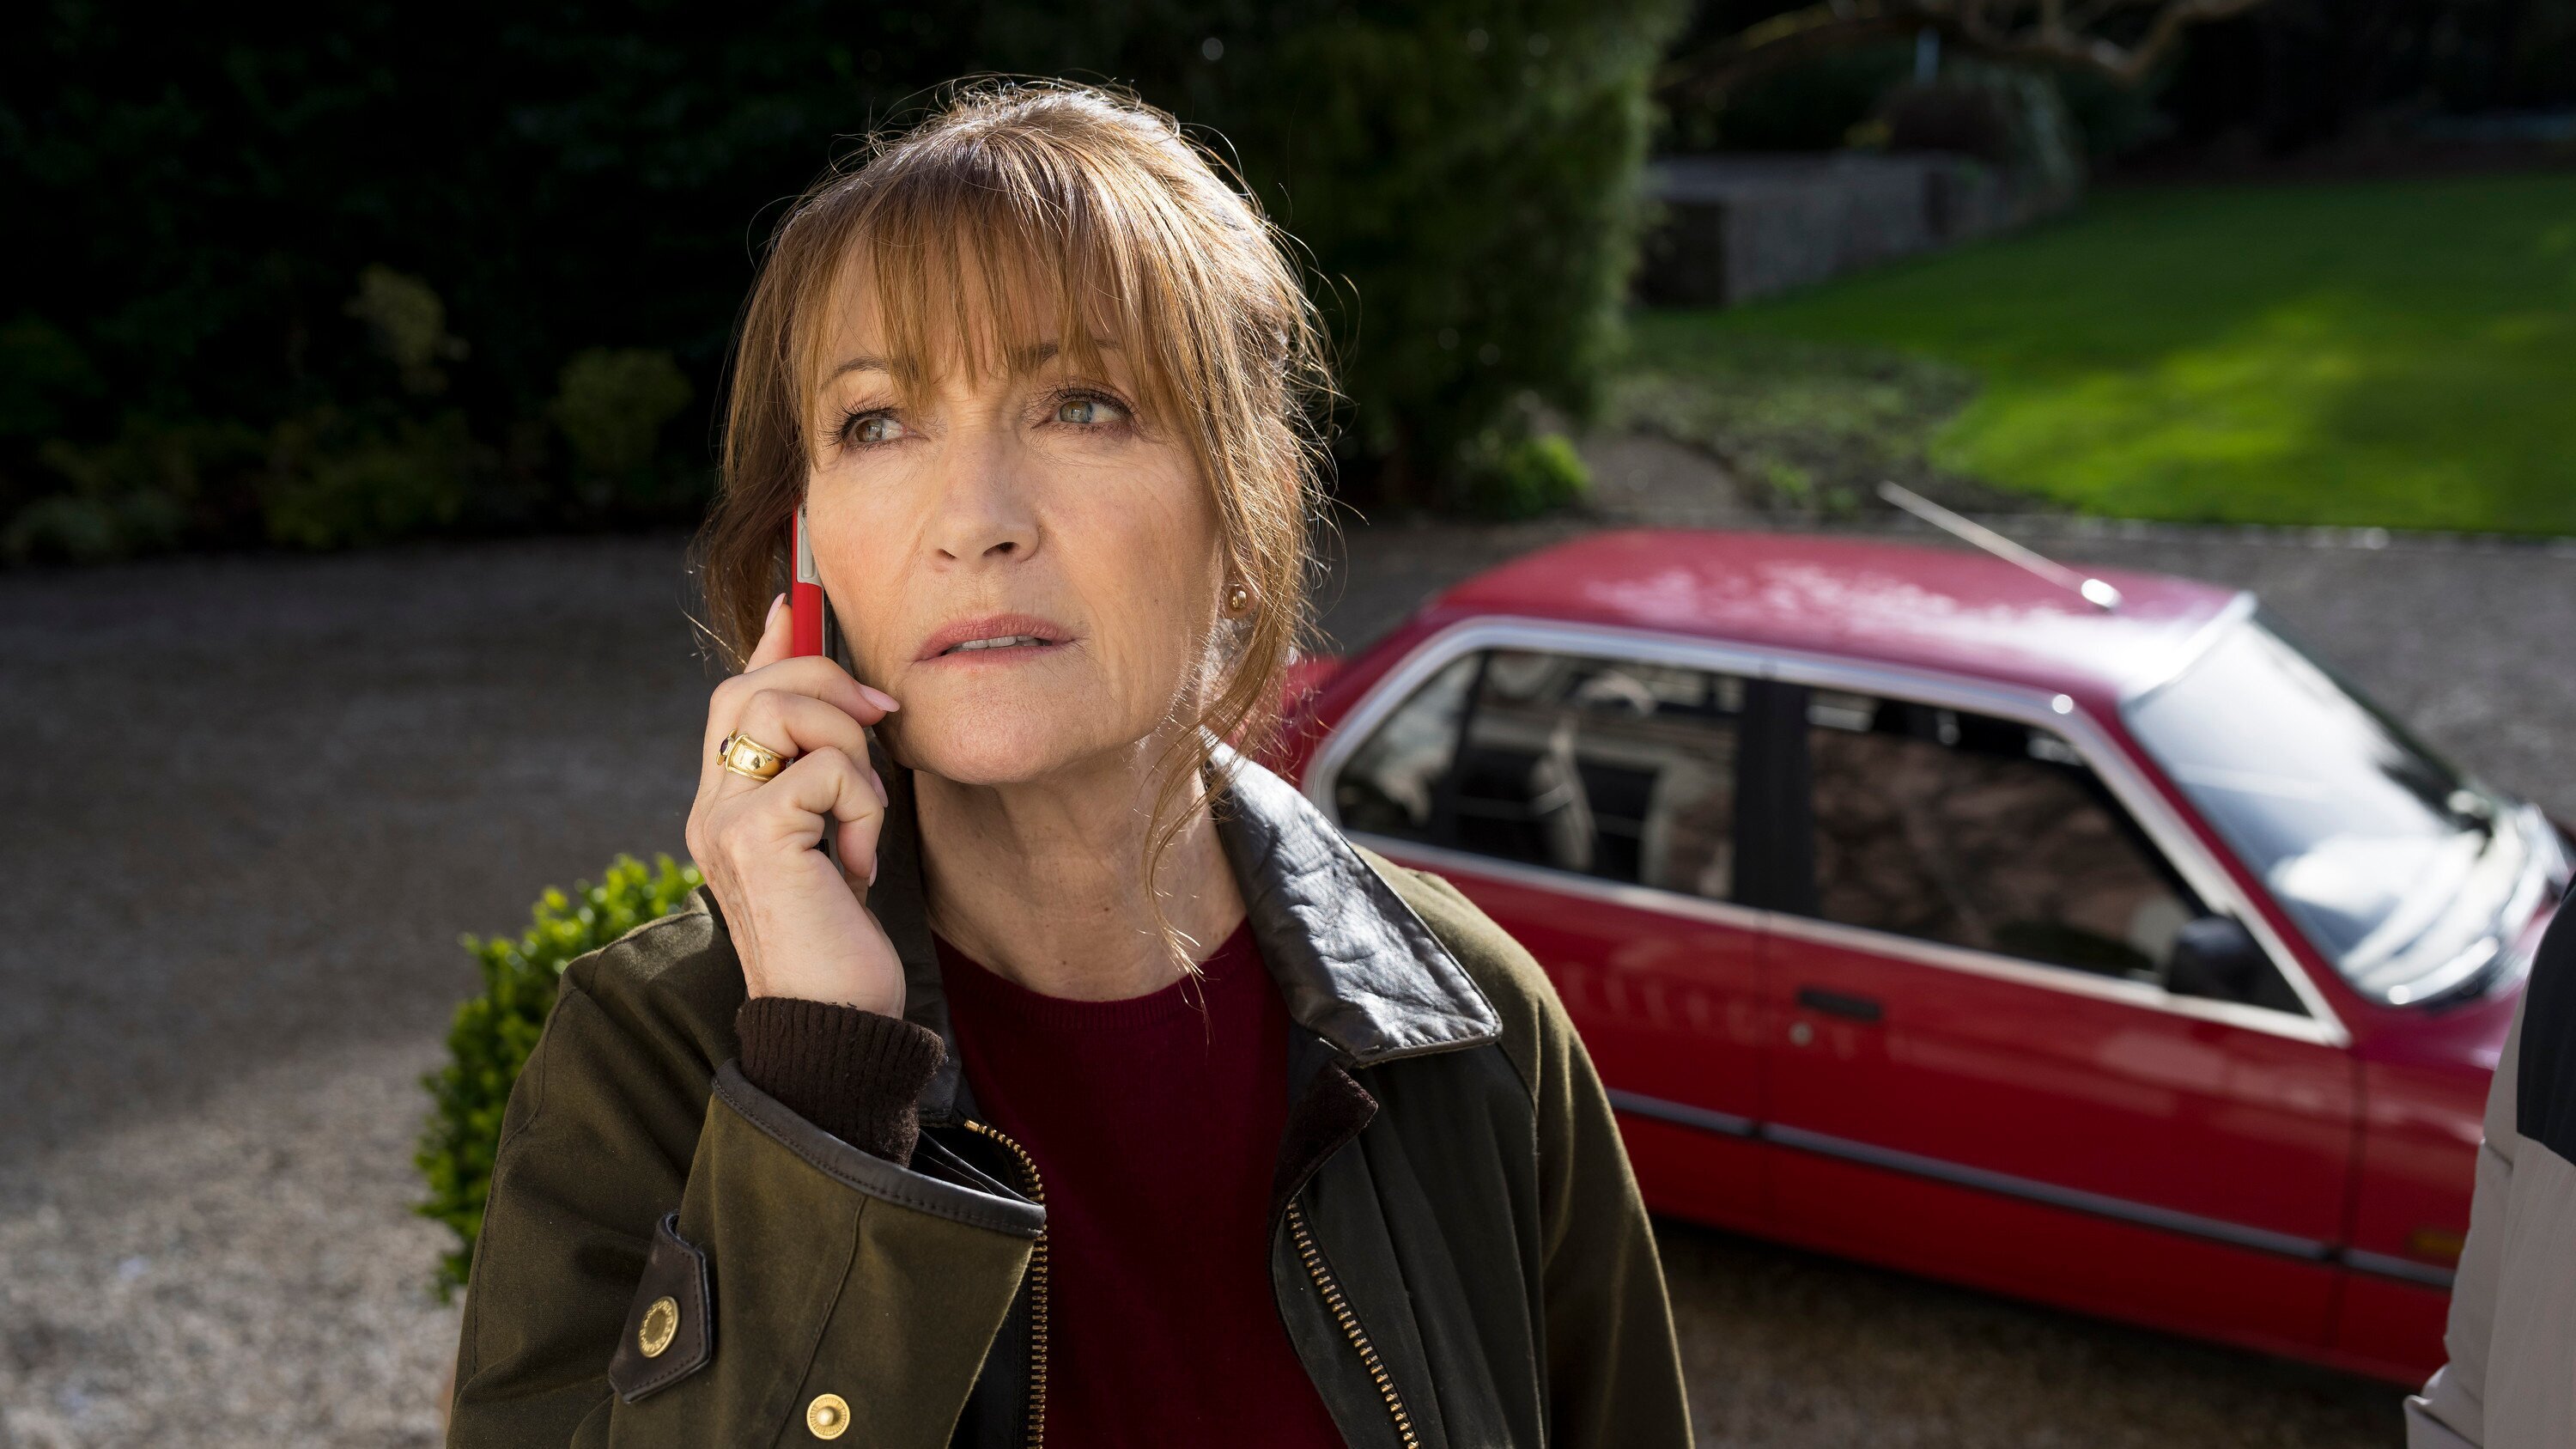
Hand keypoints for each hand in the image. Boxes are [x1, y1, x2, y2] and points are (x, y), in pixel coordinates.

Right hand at [685, 596, 906, 1015]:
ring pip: (785, 709)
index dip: (769, 644)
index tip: (795, 601)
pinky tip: (857, 864)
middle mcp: (711, 806)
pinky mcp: (754, 836)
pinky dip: (862, 806)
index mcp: (726, 806)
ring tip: (860, 821)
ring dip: (849, 750)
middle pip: (751, 685)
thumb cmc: (844, 940)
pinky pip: (827, 768)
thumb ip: (830, 780)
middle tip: (880, 720)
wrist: (834, 1021)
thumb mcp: (839, 843)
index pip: (735, 698)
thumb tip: (857, 708)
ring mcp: (724, 819)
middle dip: (824, 680)